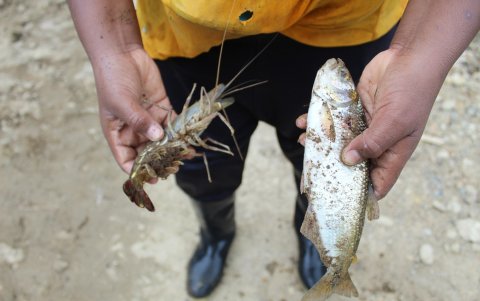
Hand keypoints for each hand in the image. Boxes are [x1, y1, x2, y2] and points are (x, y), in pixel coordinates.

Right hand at [92, 47, 175, 173]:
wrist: (122, 53)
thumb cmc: (113, 80)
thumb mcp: (122, 103)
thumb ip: (139, 122)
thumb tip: (157, 138)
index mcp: (117, 133)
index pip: (127, 159)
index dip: (139, 171)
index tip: (152, 178)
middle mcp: (133, 130)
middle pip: (148, 152)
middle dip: (160, 160)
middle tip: (175, 167)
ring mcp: (148, 119)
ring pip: (162, 139)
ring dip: (173, 147)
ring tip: (187, 155)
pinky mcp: (161, 108)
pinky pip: (172, 124)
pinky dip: (180, 131)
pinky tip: (190, 139)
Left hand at [298, 48, 441, 198]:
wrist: (410, 56)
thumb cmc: (412, 91)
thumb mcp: (394, 121)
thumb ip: (372, 143)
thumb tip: (348, 160)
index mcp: (393, 152)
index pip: (377, 182)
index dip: (360, 193)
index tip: (337, 196)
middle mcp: (377, 142)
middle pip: (353, 163)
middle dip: (332, 166)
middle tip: (311, 167)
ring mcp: (365, 125)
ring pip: (339, 141)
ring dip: (321, 142)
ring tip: (304, 140)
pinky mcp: (353, 110)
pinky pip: (334, 120)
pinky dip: (319, 120)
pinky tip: (304, 121)